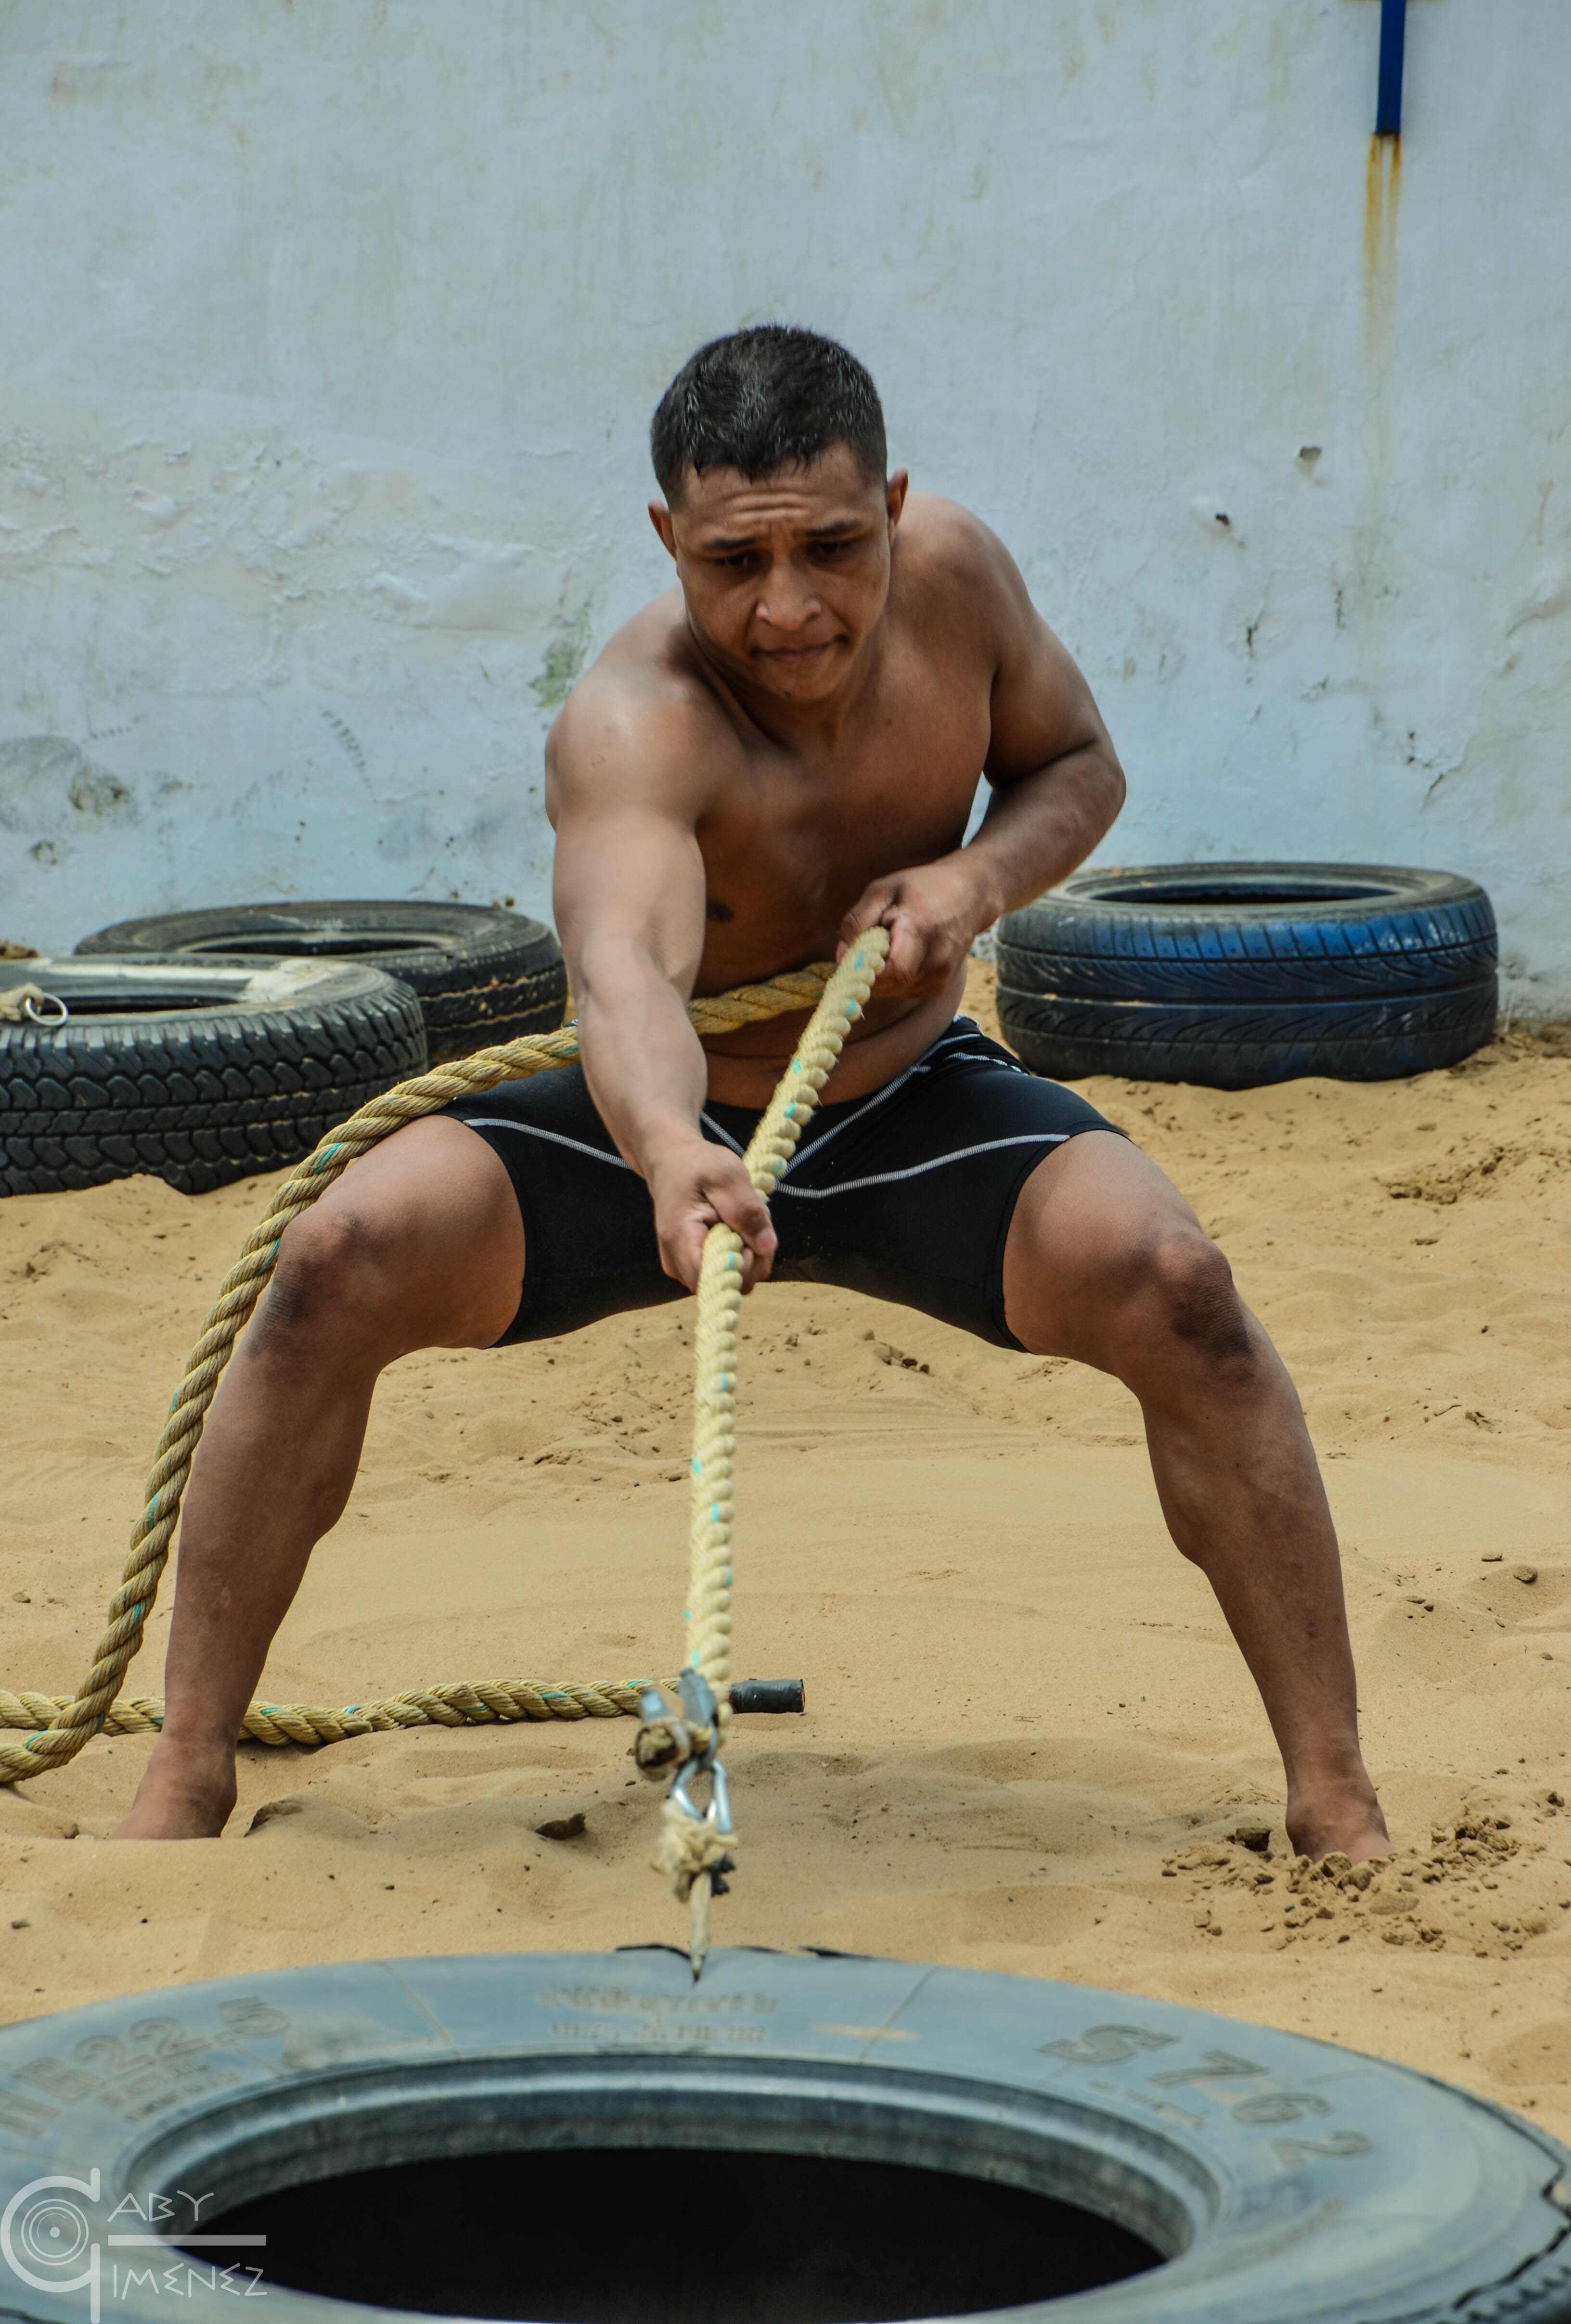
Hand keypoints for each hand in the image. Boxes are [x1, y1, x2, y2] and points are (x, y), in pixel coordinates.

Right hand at [647, 1137, 776, 1292]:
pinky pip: (730, 1271)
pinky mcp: (696, 1266)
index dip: (742, 1265)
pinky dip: (742, 1252)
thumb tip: (766, 1246)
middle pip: (728, 1284)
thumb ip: (747, 1211)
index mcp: (680, 1240)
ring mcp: (685, 1268)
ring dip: (749, 1253)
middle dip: (751, 1257)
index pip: (715, 1280)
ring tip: (740, 1220)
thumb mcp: (728, 1176)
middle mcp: (678, 1263)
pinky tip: (735, 1228)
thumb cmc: (697, 1166)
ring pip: (734, 1279)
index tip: (747, 1236)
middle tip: (749, 1222)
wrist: (673, 1163)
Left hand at [838, 858, 996, 996]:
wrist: (971, 895)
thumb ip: (858, 920)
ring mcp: (941, 975)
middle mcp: (936, 958)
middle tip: (865, 950)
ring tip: (887, 948)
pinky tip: (900, 956)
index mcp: (920, 929)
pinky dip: (893, 980)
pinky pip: (904, 992)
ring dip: (880, 976)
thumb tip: (841, 957)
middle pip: (890, 985)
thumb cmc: (922, 887)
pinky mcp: (939, 986)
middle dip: (868, 973)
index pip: (893, 970)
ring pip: (894, 992)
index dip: (866, 970)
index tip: (852, 958)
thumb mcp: (883, 889)